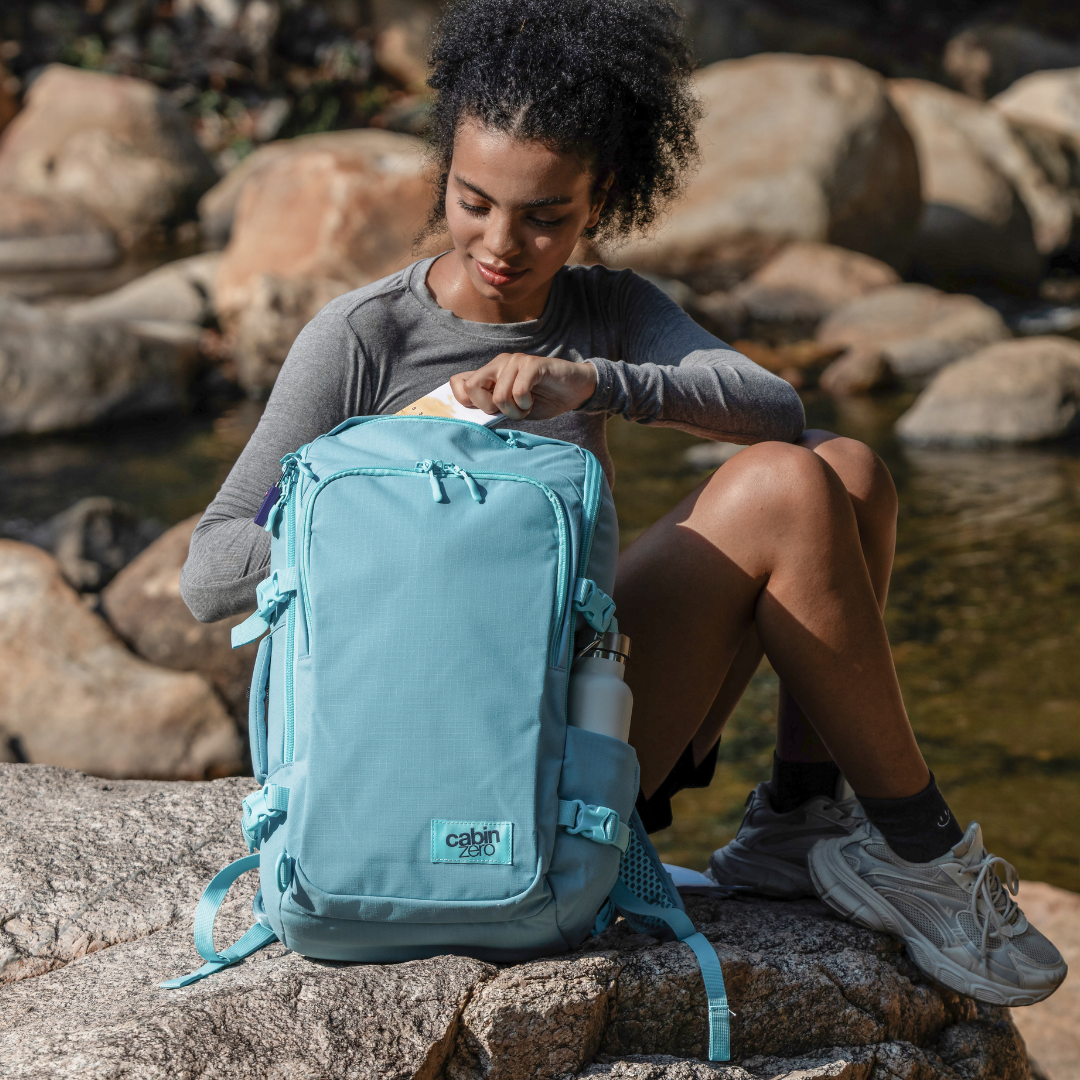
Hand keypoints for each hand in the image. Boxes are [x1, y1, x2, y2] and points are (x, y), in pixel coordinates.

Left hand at [450, 354, 597, 420]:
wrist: (574, 390)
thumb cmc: (542, 399)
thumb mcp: (512, 407)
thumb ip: (491, 406)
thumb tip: (470, 414)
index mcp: (490, 373)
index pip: (459, 382)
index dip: (465, 401)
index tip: (486, 411)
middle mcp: (499, 363)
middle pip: (472, 387)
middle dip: (489, 407)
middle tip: (508, 411)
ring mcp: (515, 361)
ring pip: (499, 395)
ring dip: (514, 411)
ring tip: (526, 407)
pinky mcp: (533, 364)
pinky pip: (518, 391)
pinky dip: (525, 404)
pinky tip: (533, 401)